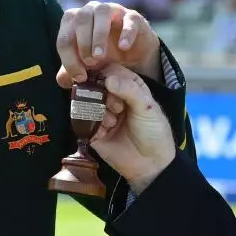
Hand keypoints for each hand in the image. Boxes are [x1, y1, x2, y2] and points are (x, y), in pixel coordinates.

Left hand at [56, 1, 160, 87]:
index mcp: (73, 21)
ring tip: (100, 56)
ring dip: (99, 34)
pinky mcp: (133, 16)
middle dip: (83, 43)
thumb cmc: (103, 58)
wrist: (132, 58)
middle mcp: (90, 10)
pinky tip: (123, 47)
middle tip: (90, 63)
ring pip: (102, 12)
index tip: (80, 76)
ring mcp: (113, 10)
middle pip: (80, 19)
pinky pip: (129, 19)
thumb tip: (61, 79)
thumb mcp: (85, 68)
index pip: (64, 37)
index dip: (69, 58)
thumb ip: (71, 72)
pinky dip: (126, 32)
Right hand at [89, 64, 175, 193]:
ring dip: (99, 110)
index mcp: (129, 86)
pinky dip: (92, 124)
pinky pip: (82, 121)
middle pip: (95, 84)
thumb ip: (130, 90)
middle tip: (117, 108)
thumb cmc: (154, 132)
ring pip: (87, 102)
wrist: (151, 165)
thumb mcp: (148, 108)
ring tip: (113, 122)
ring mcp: (101, 113)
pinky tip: (106, 131)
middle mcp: (113, 97)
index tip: (110, 85)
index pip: (111, 70)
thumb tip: (108, 78)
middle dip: (103, 95)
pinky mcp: (92, 130)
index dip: (107, 75)